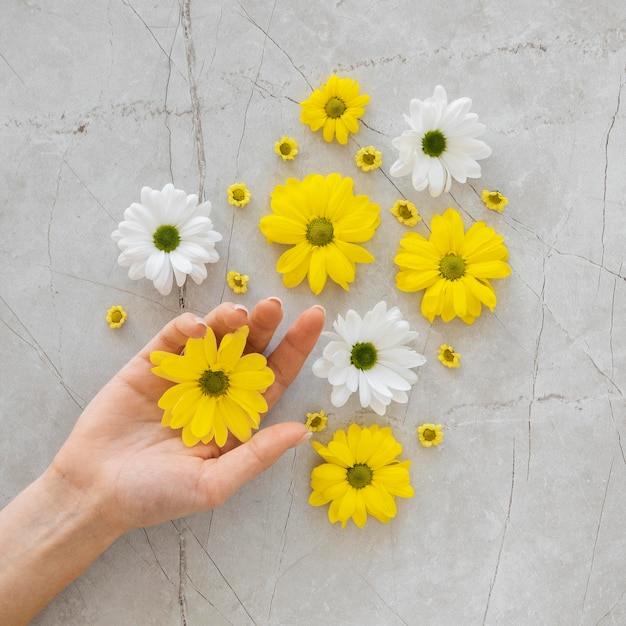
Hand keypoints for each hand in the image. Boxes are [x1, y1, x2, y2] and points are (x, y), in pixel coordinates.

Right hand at [50, 298, 324, 534]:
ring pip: (214, 336)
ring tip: (239, 314)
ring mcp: (184, 374)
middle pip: (248, 349)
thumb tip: (305, 430)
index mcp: (236, 415)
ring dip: (229, 319)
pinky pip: (174, 337)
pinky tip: (200, 328)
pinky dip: (188, 327)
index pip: (274, 376)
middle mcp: (215, 390)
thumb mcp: (214, 484)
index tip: (316, 318)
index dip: (295, 348)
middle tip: (274, 306)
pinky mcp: (151, 364)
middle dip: (264, 325)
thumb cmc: (156, 496)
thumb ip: (258, 454)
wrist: (94, 493)